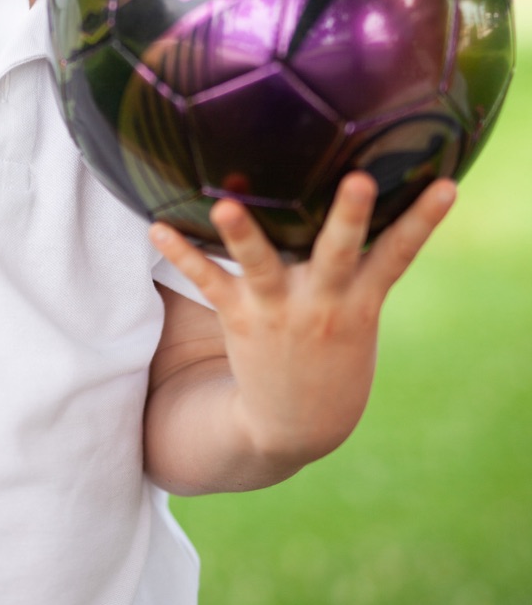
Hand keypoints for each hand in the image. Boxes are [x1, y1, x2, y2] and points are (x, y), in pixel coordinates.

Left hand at [149, 173, 455, 473]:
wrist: (299, 424)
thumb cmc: (333, 353)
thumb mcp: (359, 314)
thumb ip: (358, 265)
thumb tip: (356, 200)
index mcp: (361, 300)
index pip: (401, 252)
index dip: (425, 220)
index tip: (447, 186)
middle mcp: (325, 301)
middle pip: (342, 251)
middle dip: (352, 216)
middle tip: (360, 180)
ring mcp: (282, 310)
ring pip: (264, 265)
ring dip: (244, 233)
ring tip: (225, 204)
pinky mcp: (242, 319)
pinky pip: (209, 282)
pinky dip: (183, 254)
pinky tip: (157, 225)